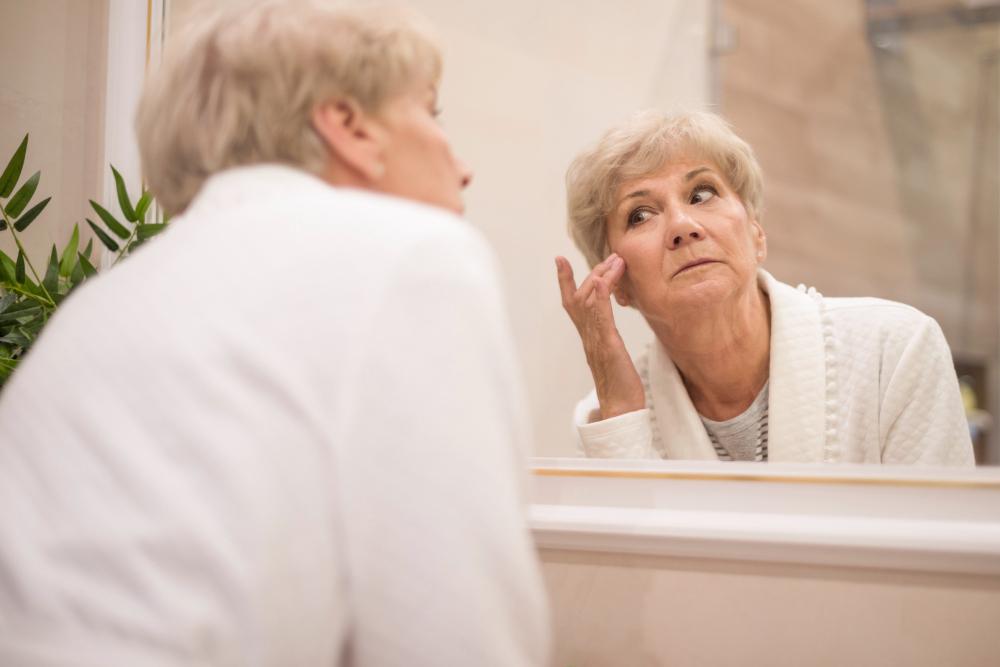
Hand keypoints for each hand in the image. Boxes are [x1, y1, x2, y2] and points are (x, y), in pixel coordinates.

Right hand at [556, 253, 644, 419]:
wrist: (620, 410)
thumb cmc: (620, 387)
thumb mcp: (614, 357)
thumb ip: (608, 340)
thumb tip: (608, 334)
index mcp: (589, 337)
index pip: (572, 304)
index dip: (565, 281)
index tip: (559, 259)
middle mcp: (588, 336)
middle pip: (580, 297)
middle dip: (593, 272)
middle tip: (611, 256)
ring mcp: (596, 340)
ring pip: (588, 303)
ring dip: (600, 278)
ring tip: (615, 261)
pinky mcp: (608, 346)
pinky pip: (600, 318)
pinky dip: (599, 297)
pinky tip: (602, 282)